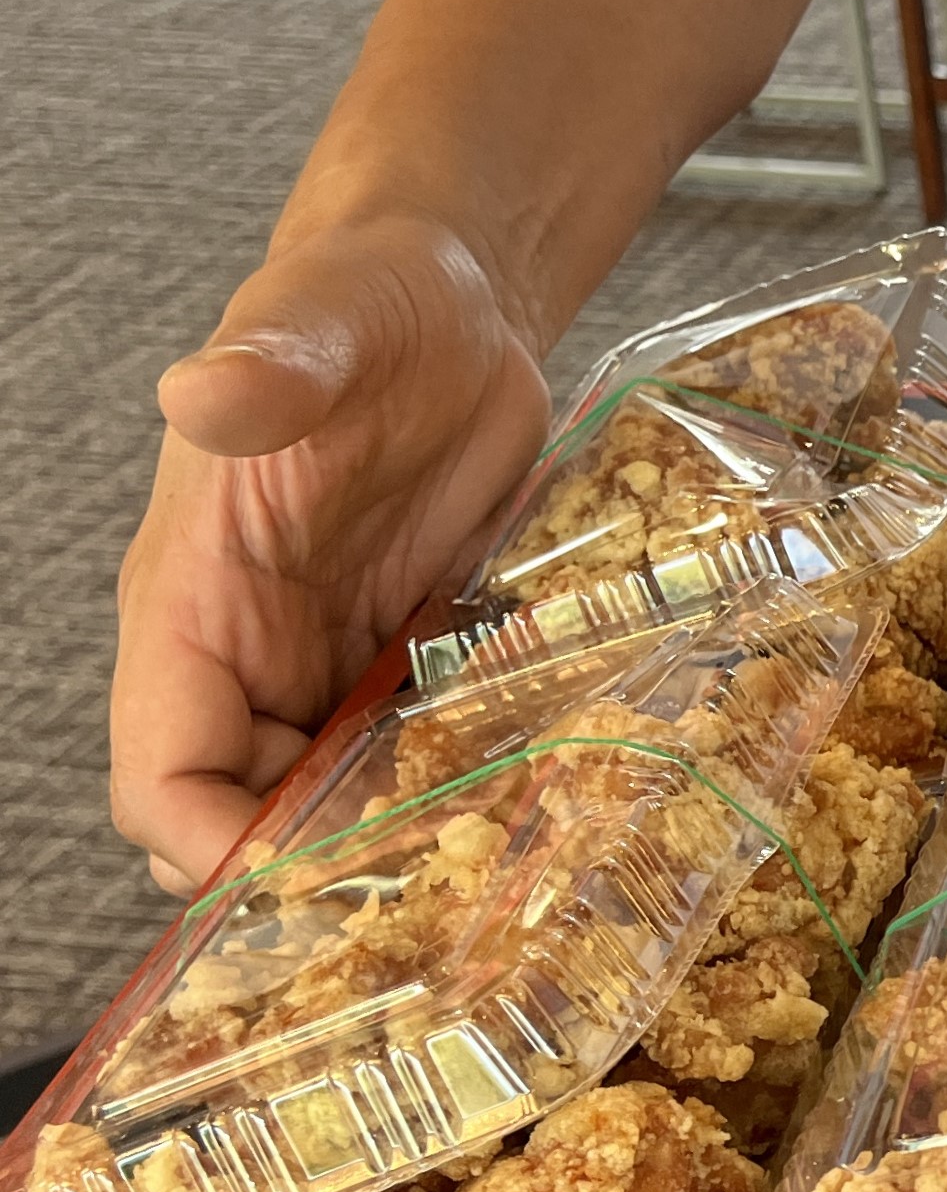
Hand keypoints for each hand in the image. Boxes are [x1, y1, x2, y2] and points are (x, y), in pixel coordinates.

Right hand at [110, 218, 548, 891]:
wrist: (452, 296)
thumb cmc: (364, 300)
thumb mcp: (323, 319)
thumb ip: (269, 366)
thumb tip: (208, 392)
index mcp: (192, 599)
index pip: (163, 775)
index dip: (216, 846)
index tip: (312, 881)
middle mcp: (252, 648)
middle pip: (250, 816)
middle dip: (321, 872)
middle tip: (444, 895)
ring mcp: (331, 655)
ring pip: (335, 800)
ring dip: (400, 842)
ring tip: (504, 867)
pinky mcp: (409, 649)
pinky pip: (415, 753)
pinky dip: (458, 789)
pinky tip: (537, 804)